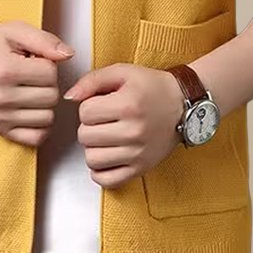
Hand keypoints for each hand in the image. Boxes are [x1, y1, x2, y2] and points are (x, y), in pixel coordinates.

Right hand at [0, 20, 73, 145]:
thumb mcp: (15, 31)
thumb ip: (45, 40)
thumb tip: (69, 55)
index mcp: (6, 70)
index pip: (51, 73)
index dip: (47, 63)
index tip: (32, 59)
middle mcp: (1, 97)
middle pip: (52, 96)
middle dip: (47, 83)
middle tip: (30, 74)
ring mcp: (0, 116)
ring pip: (48, 117)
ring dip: (44, 103)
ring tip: (28, 89)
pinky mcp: (0, 129)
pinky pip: (37, 137)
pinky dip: (40, 125)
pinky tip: (32, 109)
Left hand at [64, 63, 183, 187]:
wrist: (183, 105)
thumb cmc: (152, 87)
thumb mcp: (123, 72)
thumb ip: (92, 80)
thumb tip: (69, 97)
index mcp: (128, 105)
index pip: (84, 112)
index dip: (88, 106)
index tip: (102, 104)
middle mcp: (133, 131)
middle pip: (85, 136)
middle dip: (89, 126)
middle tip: (104, 121)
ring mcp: (138, 153)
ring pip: (92, 159)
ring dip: (93, 148)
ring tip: (105, 138)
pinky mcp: (141, 168)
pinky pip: (107, 180)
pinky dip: (100, 171)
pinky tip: (106, 156)